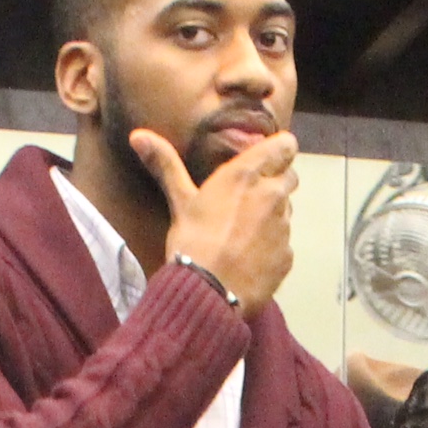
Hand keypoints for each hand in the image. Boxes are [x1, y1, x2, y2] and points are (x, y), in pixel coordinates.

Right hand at [136, 127, 297, 314]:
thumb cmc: (193, 241)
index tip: (265, 160)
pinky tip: (249, 258)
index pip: (285, 146)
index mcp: (247, 175)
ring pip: (286, 212)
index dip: (278, 151)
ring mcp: (284, 227)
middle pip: (290, 177)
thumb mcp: (179, 200)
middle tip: (249, 199)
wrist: (208, 292)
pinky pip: (284, 245)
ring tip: (243, 233)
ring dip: (272, 216)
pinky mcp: (287, 257)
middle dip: (275, 183)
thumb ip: (165, 164)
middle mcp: (272, 196)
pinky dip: (271, 248)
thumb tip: (137, 135)